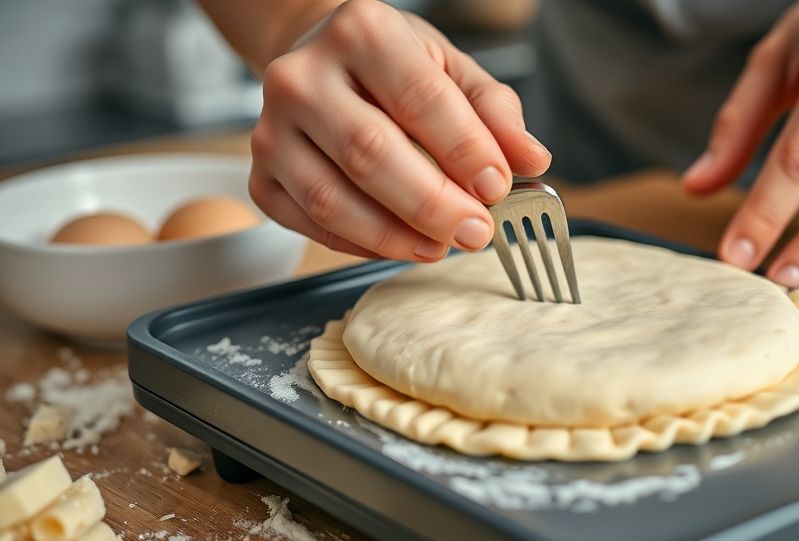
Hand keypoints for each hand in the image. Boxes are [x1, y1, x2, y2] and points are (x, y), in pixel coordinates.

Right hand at [248, 0, 550, 259]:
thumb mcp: (453, 71)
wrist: (324, 67)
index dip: (463, 150)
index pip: (419, 99)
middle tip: (476, 231)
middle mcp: (302, 76)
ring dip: (397, 236)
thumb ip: (495, 114)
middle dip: (433, 204)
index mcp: (360, 32)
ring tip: (442, 246)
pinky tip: (402, 244)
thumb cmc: (395, 70)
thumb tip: (532, 160)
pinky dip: (363, 245)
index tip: (498, 188)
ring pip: (334, 200)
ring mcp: (271, 130)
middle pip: (371, 154)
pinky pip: (313, 226)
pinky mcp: (261, 179)